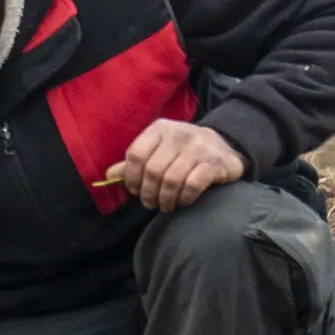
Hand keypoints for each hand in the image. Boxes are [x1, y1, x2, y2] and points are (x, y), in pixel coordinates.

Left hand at [105, 120, 245, 211]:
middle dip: (148, 193)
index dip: (131, 177)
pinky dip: (184, 198)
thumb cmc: (184, 152)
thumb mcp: (159, 151)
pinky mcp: (214, 162)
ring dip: (165, 199)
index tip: (134, 191)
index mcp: (160, 129)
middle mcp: (178, 134)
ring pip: (171, 179)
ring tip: (166, 205)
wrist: (225, 147)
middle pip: (153, 170)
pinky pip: (192, 185)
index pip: (136, 154)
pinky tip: (183, 201)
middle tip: (150, 203)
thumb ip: (136, 163)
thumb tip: (109, 175)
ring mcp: (198, 147)